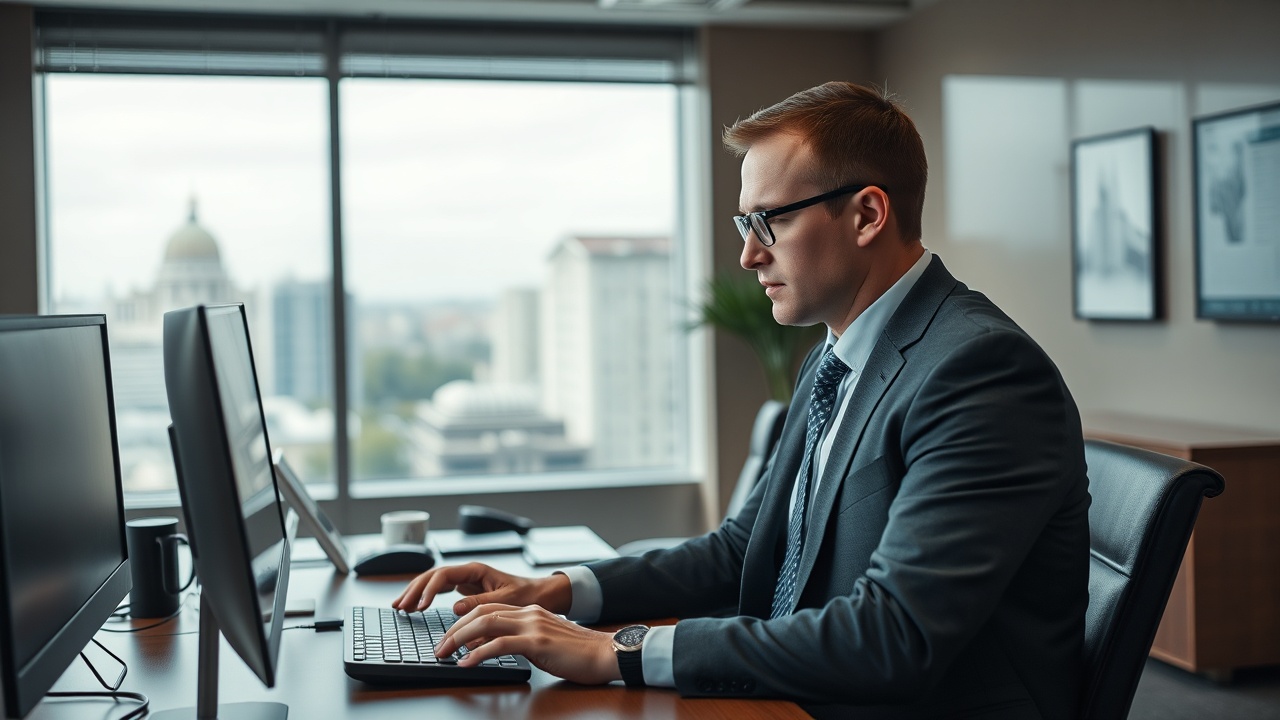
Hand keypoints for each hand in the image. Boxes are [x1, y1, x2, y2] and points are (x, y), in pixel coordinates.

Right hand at [391, 562, 571, 615]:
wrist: (540, 594)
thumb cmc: (527, 594)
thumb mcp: (505, 600)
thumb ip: (481, 602)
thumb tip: (456, 607)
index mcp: (476, 570)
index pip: (444, 575)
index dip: (429, 589)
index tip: (420, 606)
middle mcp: (468, 573)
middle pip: (432, 576)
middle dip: (414, 589)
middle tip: (400, 605)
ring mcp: (465, 580)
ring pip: (433, 582)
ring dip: (416, 592)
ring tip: (400, 606)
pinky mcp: (465, 590)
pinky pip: (440, 591)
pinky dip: (426, 597)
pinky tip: (415, 606)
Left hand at [435, 603, 620, 684]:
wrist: (606, 654)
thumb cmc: (578, 654)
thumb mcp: (544, 643)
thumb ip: (520, 641)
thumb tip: (490, 649)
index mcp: (530, 612)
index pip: (487, 609)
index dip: (464, 622)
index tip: (449, 638)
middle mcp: (529, 613)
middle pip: (480, 613)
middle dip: (454, 629)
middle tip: (439, 647)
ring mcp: (533, 626)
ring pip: (485, 624)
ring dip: (459, 638)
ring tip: (444, 653)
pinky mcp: (537, 642)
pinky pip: (499, 644)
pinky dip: (478, 653)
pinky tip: (466, 663)